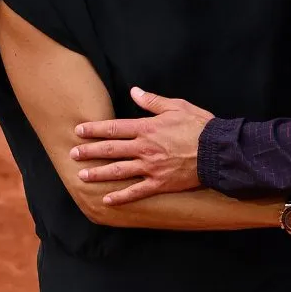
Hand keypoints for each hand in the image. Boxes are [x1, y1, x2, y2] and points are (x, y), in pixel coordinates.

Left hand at [70, 87, 212, 204]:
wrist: (218, 151)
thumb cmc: (199, 126)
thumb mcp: (177, 107)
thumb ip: (153, 101)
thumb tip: (134, 91)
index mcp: (147, 128)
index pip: (113, 128)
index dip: (94, 129)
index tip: (78, 131)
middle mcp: (144, 148)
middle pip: (110, 150)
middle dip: (89, 152)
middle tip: (73, 154)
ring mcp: (151, 168)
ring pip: (118, 171)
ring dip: (98, 174)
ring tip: (82, 176)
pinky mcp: (160, 183)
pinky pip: (136, 192)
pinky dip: (121, 197)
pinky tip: (107, 200)